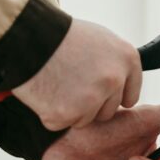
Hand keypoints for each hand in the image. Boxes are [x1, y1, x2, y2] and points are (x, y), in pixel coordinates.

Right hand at [12, 20, 141, 129]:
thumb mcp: (99, 39)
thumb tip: (121, 81)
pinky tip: (45, 92)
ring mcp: (93, 98)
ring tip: (57, 84)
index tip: (100, 94)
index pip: (131, 95)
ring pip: (86, 120)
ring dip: (71, 109)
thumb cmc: (61, 35)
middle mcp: (115, 79)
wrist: (28, 37)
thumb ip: (114, 63)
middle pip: (109, 111)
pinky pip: (61, 123)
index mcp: (127, 59)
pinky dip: (50, 113)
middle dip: (91, 104)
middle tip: (70, 85)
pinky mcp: (69, 113)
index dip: (113, 96)